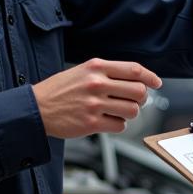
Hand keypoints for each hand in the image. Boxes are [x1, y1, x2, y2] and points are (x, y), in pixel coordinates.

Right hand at [31, 58, 161, 138]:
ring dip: (130, 113)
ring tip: (117, 111)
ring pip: (132, 110)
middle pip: (139, 91)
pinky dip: (118, 125)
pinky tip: (107, 121)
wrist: (36, 108)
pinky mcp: (91, 123)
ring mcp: (94, 104)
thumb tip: (137, 79)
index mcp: (96, 67)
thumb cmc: (60, 90)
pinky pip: (119, 126)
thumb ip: (108, 72)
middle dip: (142, 99)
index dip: (150, 77)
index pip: (134, 69)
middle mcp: (97, 84)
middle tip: (135, 101)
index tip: (156, 83)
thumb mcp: (83, 71)